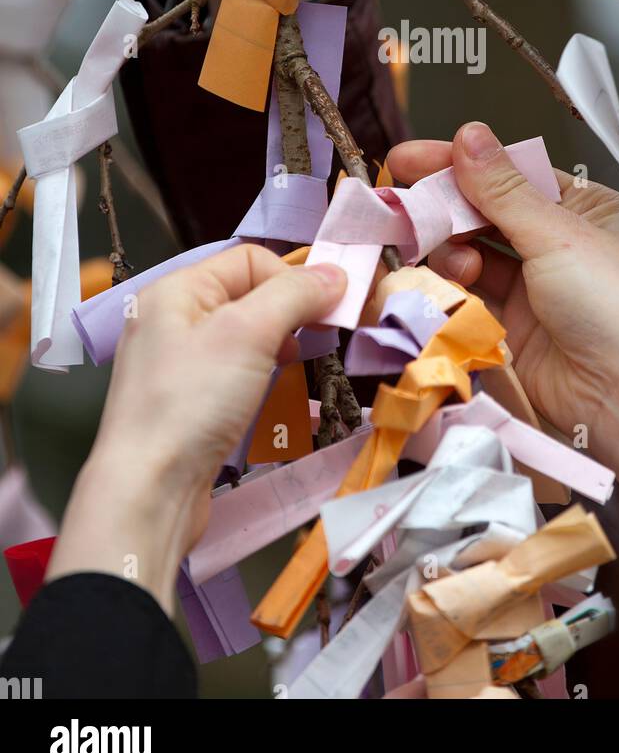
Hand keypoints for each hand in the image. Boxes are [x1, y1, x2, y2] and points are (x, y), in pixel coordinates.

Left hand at [47, 246, 345, 611]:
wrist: (148, 493)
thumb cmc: (192, 403)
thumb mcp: (249, 332)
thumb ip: (295, 295)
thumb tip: (336, 273)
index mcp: (176, 290)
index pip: (249, 259)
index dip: (292, 278)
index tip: (330, 309)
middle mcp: (172, 322)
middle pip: (249, 298)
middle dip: (292, 315)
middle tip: (323, 338)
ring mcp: (177, 367)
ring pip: (246, 341)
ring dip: (281, 350)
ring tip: (301, 370)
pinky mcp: (187, 407)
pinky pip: (236, 379)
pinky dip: (264, 384)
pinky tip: (282, 402)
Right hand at [388, 123, 618, 513]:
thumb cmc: (616, 308)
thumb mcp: (556, 235)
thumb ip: (502, 190)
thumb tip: (469, 136)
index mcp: (587, 210)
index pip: (514, 174)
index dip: (462, 164)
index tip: (412, 158)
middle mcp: (561, 245)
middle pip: (487, 213)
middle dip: (446, 209)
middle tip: (403, 202)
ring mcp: (536, 288)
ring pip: (473, 253)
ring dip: (452, 251)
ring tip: (457, 264)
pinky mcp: (513, 328)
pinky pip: (471, 295)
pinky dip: (454, 286)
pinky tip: (451, 284)